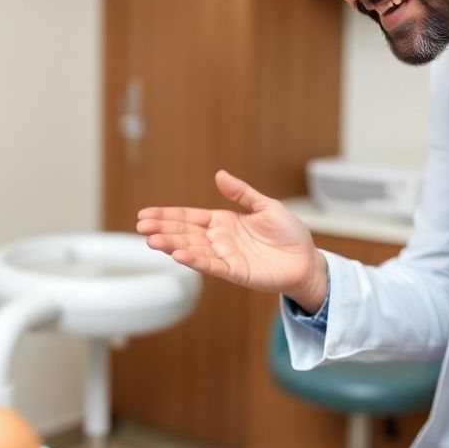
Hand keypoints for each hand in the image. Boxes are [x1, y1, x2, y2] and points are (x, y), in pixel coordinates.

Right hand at [137, 170, 327, 309]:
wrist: (307, 260)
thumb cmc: (289, 234)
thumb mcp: (266, 206)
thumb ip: (241, 193)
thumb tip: (219, 175)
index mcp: (224, 222)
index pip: (189, 217)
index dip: (167, 215)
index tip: (144, 214)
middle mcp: (220, 240)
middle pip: (185, 233)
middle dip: (162, 230)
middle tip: (140, 228)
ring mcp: (226, 256)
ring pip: (193, 249)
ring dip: (172, 245)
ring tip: (152, 241)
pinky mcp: (236, 272)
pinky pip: (212, 265)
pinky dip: (195, 260)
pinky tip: (178, 255)